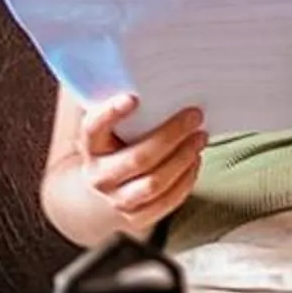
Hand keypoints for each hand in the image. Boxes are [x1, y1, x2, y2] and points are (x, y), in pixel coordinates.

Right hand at [68, 93, 205, 236]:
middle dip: (170, 135)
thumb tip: (153, 75)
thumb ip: (126, 107)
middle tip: (194, 115)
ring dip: (183, 158)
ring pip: (154, 183)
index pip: (93, 129)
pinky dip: (186, 180)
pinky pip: (166, 201)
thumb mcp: (113, 126)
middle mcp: (99, 176)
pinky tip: (195, 161)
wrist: (104, 190)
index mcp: (90, 148)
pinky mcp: (137, 217)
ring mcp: (117, 199)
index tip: (133, 98)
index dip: (111, 114)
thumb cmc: (117, 145)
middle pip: (138, 158)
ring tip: (200, 138)